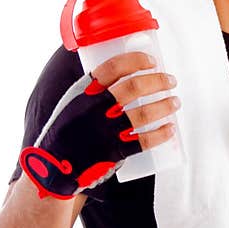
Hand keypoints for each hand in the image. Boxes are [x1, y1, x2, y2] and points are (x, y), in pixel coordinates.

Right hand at [20, 52, 179, 199]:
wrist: (53, 167)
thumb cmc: (65, 131)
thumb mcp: (72, 104)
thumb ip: (93, 92)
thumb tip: (125, 76)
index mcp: (83, 92)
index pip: (113, 67)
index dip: (136, 60)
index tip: (151, 60)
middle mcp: (95, 108)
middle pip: (134, 87)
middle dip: (158, 81)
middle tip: (171, 81)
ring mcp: (105, 130)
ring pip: (143, 114)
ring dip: (164, 106)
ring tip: (175, 102)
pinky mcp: (113, 151)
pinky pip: (144, 140)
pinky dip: (161, 134)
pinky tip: (170, 129)